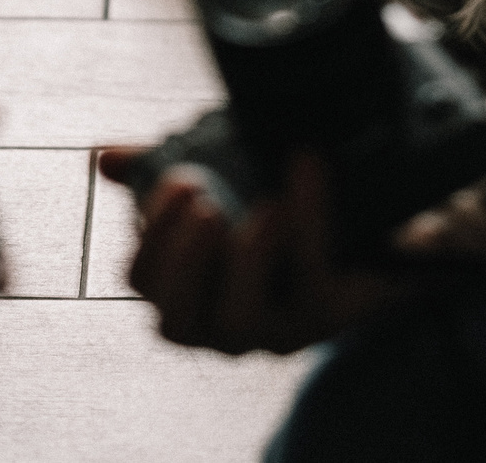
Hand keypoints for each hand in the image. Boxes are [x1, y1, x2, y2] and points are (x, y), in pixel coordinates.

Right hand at [97, 148, 485, 355]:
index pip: (142, 280)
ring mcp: (277, 328)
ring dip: (245, 262)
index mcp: (188, 287)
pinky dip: (308, 226)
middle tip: (204, 200)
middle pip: (176, 321)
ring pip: (240, 322)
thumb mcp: (221, 175)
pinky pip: (313, 283)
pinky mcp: (329, 317)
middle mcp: (223, 322)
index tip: (177, 179)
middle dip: (183, 264)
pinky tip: (305, 174)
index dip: (149, 235)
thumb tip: (101, 156)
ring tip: (261, 206)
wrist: (383, 213)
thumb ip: (160, 168)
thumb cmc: (284, 201)